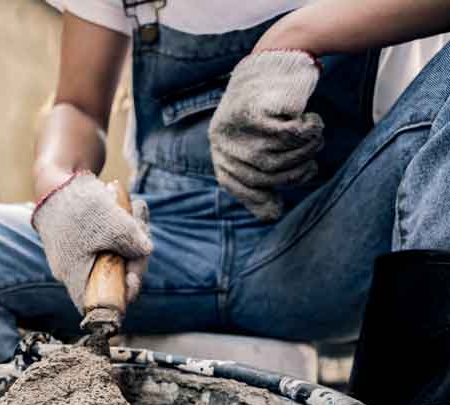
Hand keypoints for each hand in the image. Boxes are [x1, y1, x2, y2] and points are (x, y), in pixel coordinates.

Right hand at [32, 172, 152, 312]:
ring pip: (115, 255)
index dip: (124, 292)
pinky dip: (122, 226)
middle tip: (142, 226)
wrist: (55, 182)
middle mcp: (76, 271)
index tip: (136, 276)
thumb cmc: (79, 206)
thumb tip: (146, 251)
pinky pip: (109, 240)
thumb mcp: (111, 224)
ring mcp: (80, 255)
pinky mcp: (84, 240)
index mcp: (76, 276)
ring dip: (132, 233)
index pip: (103, 301)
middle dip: (135, 253)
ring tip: (137, 208)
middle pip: (115, 275)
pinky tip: (129, 206)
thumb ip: (132, 241)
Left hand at [209, 50, 323, 220]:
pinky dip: (308, 132)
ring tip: (315, 138)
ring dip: (305, 151)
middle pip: (262, 174)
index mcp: (220, 148)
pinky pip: (288, 136)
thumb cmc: (274, 108)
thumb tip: (271, 215)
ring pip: (277, 157)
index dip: (256, 199)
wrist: (279, 58)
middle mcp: (222, 138)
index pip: (233, 184)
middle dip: (294, 174)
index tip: (278, 207)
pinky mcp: (255, 111)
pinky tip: (312, 121)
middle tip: (312, 165)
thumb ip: (262, 173)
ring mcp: (235, 125)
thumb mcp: (262, 141)